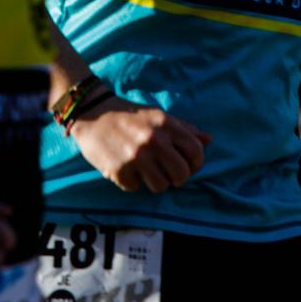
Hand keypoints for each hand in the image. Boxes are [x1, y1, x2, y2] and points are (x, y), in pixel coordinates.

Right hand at [67, 98, 210, 192]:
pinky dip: (132, 181)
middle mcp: (153, 140)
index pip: (196, 152)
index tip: (187, 166)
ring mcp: (136, 157)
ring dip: (154, 182)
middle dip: (177, 178)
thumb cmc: (129, 116)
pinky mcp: (119, 170)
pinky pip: (136, 188)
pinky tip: (126, 168)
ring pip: (161, 186)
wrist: (91, 113)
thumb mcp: (158, 115)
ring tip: (145, 170)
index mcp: (166, 124)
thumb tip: (209, 140)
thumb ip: (184, 128)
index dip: (196, 164)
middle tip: (167, 173)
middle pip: (182, 175)